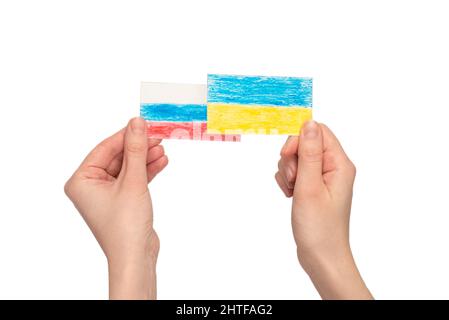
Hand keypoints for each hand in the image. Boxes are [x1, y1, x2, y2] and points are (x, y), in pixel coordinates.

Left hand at [64, 117, 167, 298]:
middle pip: (117, 157)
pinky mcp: (121, 200)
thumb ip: (135, 149)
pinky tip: (161, 162)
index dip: (126, 135)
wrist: (135, 256)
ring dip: (145, 159)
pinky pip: (133, 179)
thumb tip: (137, 123)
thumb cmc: (126, 224)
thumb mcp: (133, 181)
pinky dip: (147, 172)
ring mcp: (106, 194)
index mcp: (81, 180)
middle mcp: (90, 186)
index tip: (144, 123)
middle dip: (138, 148)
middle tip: (158, 136)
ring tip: (162, 150)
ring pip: (127, 168)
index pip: (105, 148)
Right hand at [276, 120, 371, 298]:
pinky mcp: (314, 187)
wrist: (321, 257)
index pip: (318, 131)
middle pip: (305, 144)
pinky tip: (290, 195)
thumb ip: (308, 152)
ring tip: (292, 191)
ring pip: (297, 158)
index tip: (288, 156)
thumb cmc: (319, 227)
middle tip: (293, 180)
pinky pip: (296, 172)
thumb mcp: (310, 186)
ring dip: (287, 171)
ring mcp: (323, 178)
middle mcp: (334, 168)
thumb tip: (309, 122)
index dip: (299, 139)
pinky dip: (288, 181)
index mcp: (340, 164)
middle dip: (291, 158)